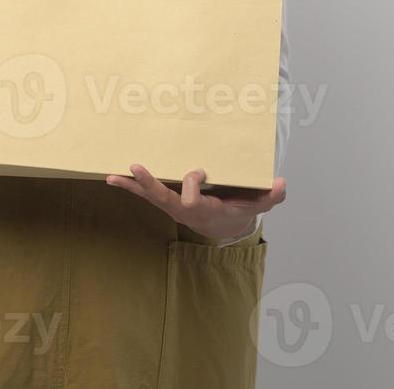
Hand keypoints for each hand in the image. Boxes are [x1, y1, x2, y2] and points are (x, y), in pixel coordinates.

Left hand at [105, 164, 285, 241]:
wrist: (225, 224)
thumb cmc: (240, 209)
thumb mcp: (259, 204)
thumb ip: (271, 196)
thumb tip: (281, 183)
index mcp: (204, 208)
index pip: (193, 197)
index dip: (192, 186)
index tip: (200, 173)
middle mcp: (184, 208)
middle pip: (163, 197)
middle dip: (150, 183)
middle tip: (136, 168)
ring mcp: (172, 205)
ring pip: (151, 195)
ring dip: (132, 185)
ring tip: (112, 175)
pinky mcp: (166, 199)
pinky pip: (146, 193)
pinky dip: (130, 186)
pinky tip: (112, 177)